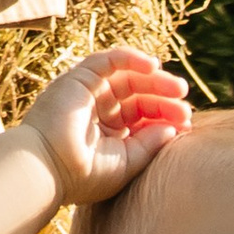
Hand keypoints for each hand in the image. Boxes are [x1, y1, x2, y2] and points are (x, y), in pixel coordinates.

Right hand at [19, 46, 191, 207]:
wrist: (47, 168)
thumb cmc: (83, 175)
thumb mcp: (126, 163)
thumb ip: (150, 144)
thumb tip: (175, 128)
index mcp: (106, 134)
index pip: (141, 116)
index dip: (164, 116)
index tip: (186, 123)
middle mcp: (96, 111)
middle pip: (137, 95)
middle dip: (163, 97)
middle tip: (185, 104)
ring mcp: (87, 93)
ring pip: (126, 76)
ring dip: (154, 78)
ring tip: (177, 88)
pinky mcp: (78, 78)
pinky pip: (108, 60)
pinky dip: (131, 58)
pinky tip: (154, 66)